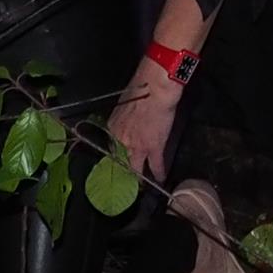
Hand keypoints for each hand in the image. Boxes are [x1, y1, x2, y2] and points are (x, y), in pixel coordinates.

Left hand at [109, 67, 180, 182]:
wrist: (155, 88)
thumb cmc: (142, 89)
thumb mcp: (126, 105)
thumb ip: (125, 119)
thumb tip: (130, 123)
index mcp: (113, 128)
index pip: (112, 148)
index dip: (117, 157)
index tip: (119, 163)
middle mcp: (121, 141)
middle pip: (121, 163)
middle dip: (124, 173)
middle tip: (127, 182)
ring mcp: (137, 146)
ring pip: (136, 169)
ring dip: (140, 178)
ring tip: (143, 185)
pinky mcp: (153, 148)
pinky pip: (155, 165)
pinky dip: (158, 174)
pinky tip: (161, 179)